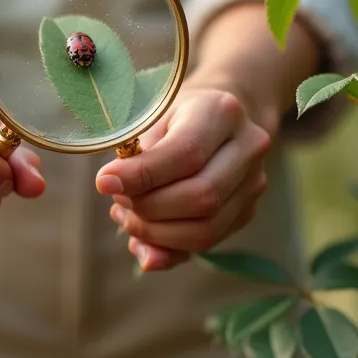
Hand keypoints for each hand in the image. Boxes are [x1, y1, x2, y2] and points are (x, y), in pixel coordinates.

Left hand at [95, 85, 273, 270]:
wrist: (217, 118)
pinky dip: (167, 245)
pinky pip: (206, 243)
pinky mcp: (247, 211)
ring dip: (156, 234)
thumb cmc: (175, 117)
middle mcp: (248, 148)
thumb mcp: (151, 121)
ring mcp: (253, 183)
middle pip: (201, 197)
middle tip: (118, 201)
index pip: (186, 154)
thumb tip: (123, 222)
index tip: (104, 183)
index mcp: (222, 112)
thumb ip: (136, 163)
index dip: (141, 176)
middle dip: (149, 209)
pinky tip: (145, 231)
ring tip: (129, 215)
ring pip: (206, 230)